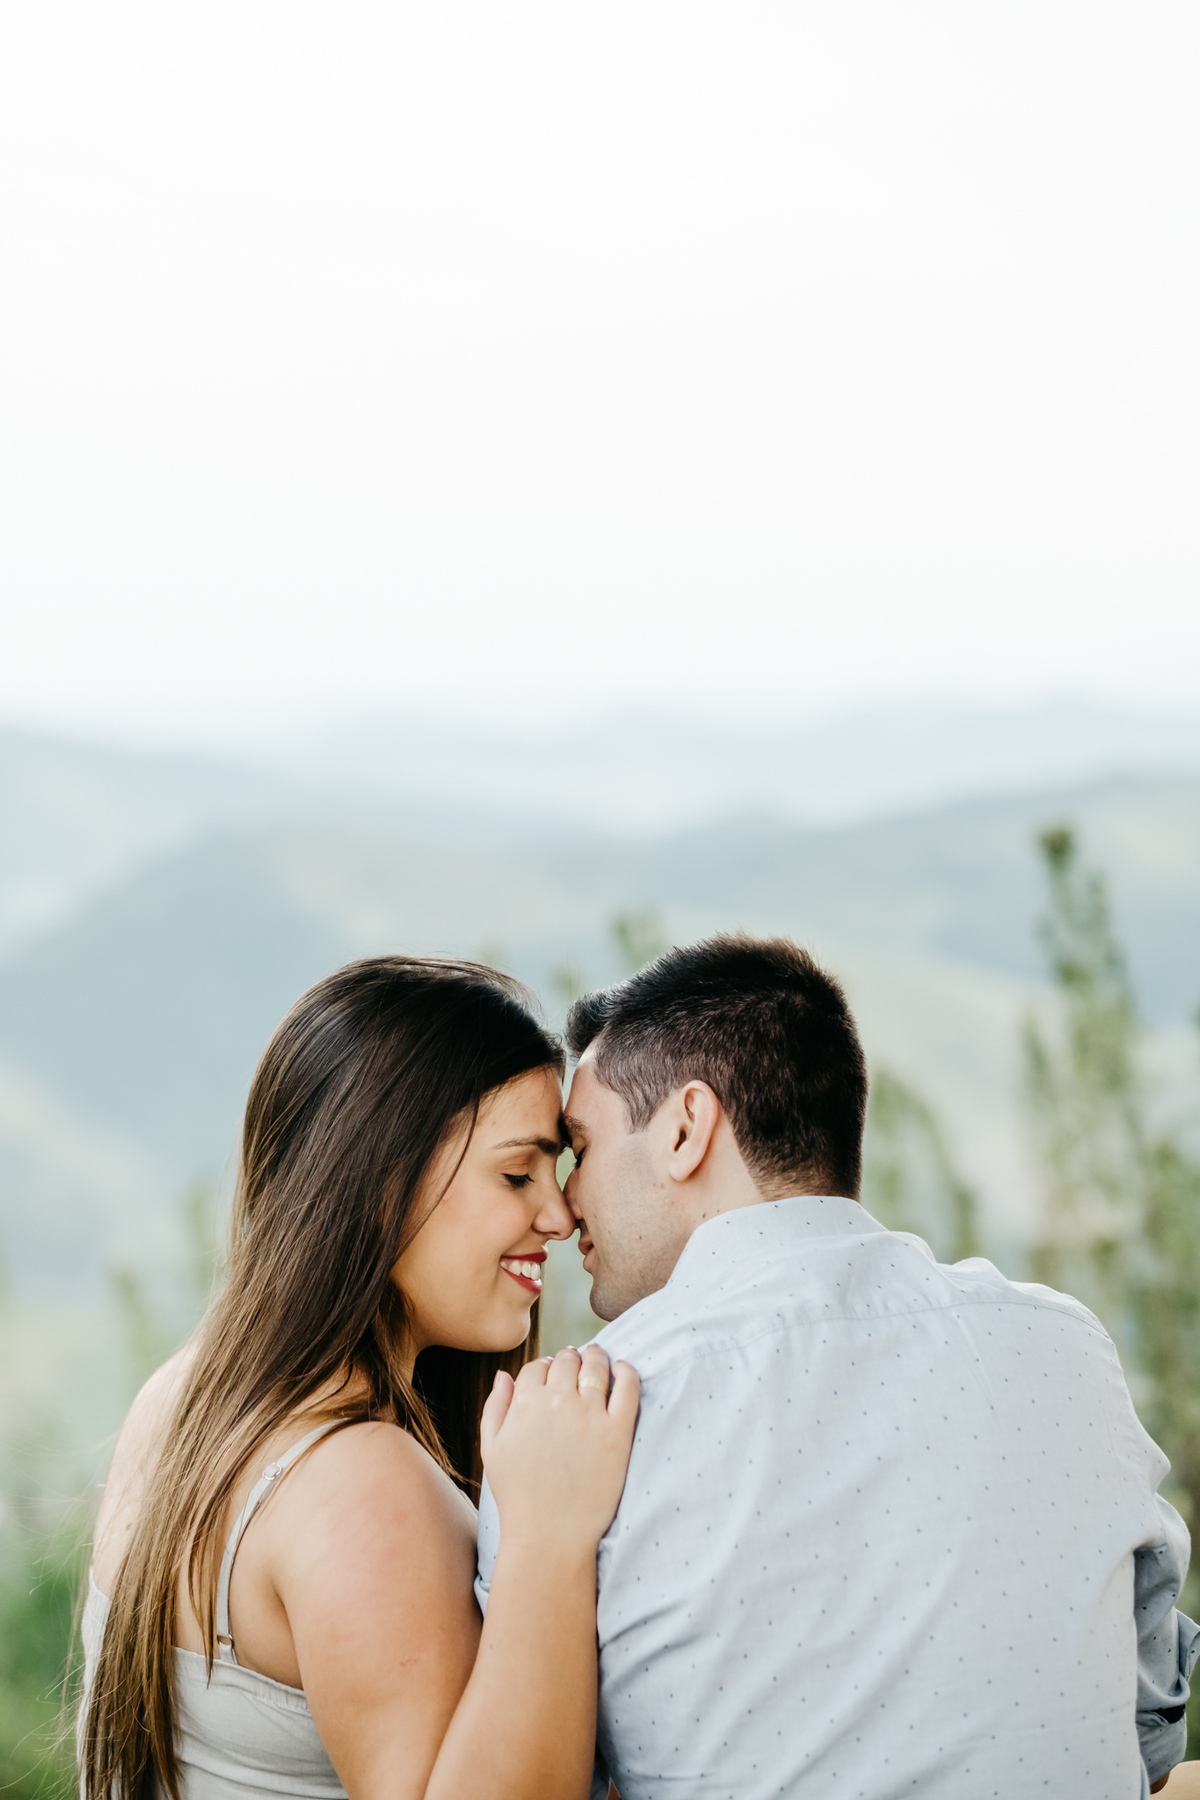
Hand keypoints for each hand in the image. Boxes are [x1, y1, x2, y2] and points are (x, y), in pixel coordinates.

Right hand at [481, 1345, 639, 1557]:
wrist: (549, 1537)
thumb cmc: (519, 1496)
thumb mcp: (491, 1450)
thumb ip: (495, 1407)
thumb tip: (504, 1374)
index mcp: (524, 1404)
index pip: (538, 1366)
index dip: (546, 1367)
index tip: (554, 1375)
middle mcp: (557, 1402)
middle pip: (567, 1360)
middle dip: (571, 1359)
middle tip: (579, 1364)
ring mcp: (589, 1415)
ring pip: (596, 1366)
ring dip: (597, 1357)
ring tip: (600, 1361)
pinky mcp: (617, 1432)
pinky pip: (628, 1386)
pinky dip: (626, 1371)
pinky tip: (623, 1371)